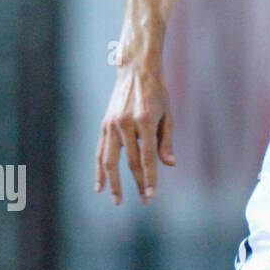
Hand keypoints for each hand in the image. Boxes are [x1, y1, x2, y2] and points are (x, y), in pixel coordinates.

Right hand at [95, 59, 174, 203]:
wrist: (136, 69)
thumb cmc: (157, 92)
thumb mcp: (168, 115)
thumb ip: (166, 141)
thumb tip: (170, 164)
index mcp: (144, 121)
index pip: (147, 157)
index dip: (150, 178)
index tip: (151, 195)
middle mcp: (125, 123)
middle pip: (130, 162)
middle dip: (138, 183)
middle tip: (145, 200)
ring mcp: (112, 124)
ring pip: (109, 160)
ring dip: (113, 183)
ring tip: (117, 200)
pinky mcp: (104, 125)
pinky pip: (100, 152)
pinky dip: (99, 170)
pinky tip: (100, 186)